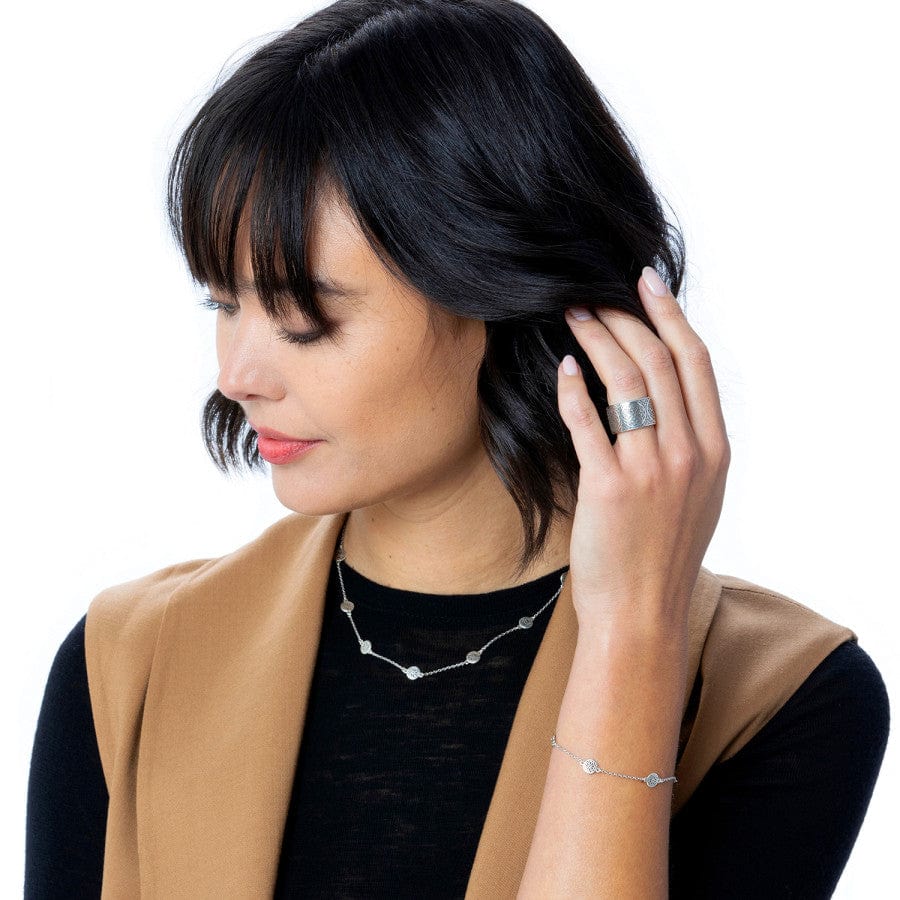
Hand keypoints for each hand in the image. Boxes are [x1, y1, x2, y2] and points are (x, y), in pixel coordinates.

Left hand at [557, 266, 730, 637]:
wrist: (642, 613)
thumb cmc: (662, 554)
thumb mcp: (699, 495)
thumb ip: (691, 444)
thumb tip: (667, 395)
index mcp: (715, 450)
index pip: (695, 363)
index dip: (670, 315)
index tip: (647, 282)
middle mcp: (690, 453)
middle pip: (658, 360)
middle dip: (625, 316)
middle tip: (593, 295)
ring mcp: (652, 469)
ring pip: (625, 379)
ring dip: (596, 338)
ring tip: (572, 316)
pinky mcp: (610, 487)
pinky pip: (587, 420)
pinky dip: (573, 387)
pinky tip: (562, 368)